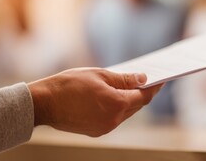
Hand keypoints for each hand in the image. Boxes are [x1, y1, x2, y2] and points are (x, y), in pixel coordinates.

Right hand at [28, 68, 161, 136]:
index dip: (154, 87)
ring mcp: (105, 127)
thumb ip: (124, 79)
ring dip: (131, 101)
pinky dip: (119, 108)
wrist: (44, 103)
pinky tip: (116, 97)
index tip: (161, 79)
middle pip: (137, 105)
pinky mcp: (97, 131)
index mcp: (117, 103)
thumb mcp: (100, 75)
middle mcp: (114, 119)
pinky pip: (115, 119)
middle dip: (144, 93)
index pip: (144, 96)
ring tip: (132, 87)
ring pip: (126, 113)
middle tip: (148, 80)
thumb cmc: (69, 84)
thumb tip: (143, 78)